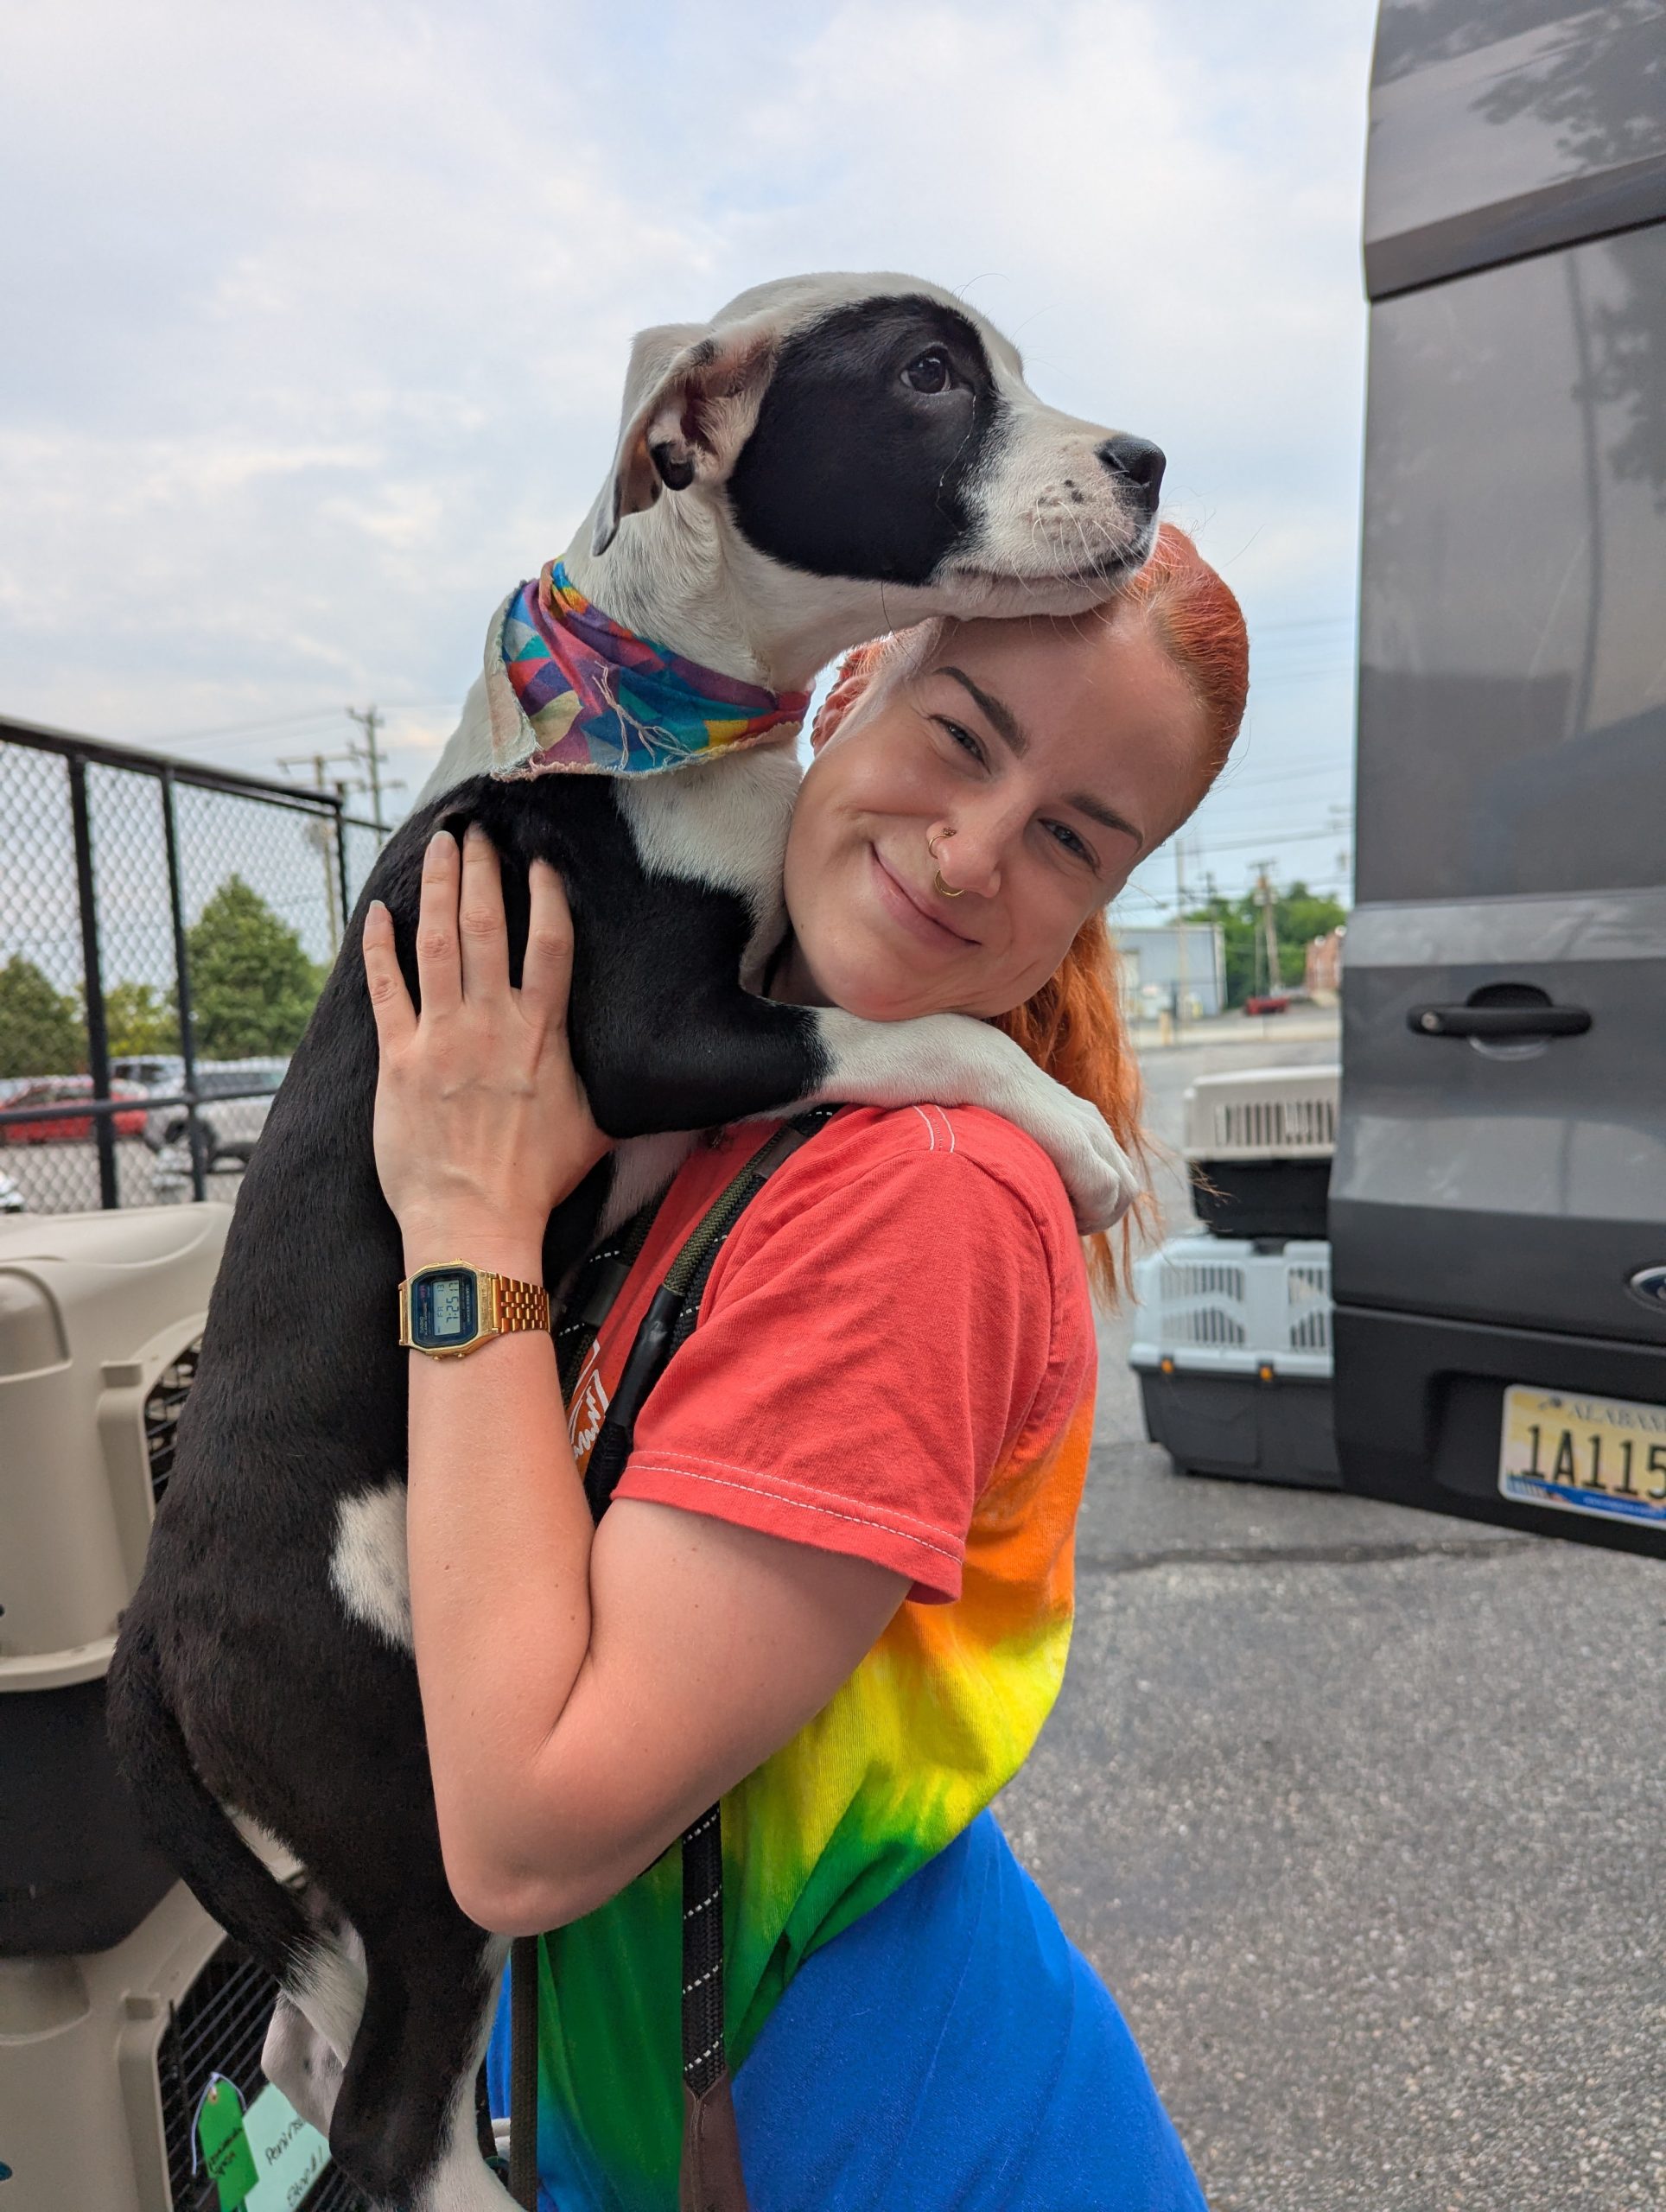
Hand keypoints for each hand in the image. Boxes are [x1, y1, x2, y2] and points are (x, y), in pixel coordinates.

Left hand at [362, 826, 609, 1267]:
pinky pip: (386, 988)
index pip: (549, 945)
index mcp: (543, 1034)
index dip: (546, 895)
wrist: (475, 1222)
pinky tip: (379, 911)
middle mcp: (493, 1023)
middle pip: (487, 926)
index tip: (540, 860)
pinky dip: (379, 946)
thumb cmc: (537, 1183)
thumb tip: (669, 1086)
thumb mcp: (597, 1130)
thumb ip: (613, 1089)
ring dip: (438, 887)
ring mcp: (442, 1037)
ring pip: (437, 942)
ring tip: (440, 846)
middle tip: (479, 831)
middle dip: (482, 870)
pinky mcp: (399, 1059)